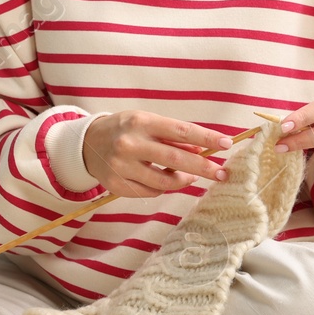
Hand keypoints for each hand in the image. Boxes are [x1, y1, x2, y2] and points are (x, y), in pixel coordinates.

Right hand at [82, 110, 233, 197]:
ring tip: (191, 176)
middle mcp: (130, 144)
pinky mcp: (116, 185)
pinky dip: (163, 187)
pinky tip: (166, 180)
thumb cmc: (126, 129)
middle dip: (203, 167)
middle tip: (222, 173)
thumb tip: (201, 151)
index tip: (226, 143)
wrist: (87, 143)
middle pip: (176, 160)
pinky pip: (150, 192)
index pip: (181, 131)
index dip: (206, 138)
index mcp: (142, 122)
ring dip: (184, 180)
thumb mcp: (148, 122)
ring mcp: (122, 166)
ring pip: (164, 181)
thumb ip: (173, 137)